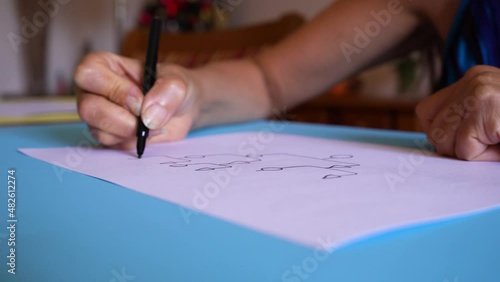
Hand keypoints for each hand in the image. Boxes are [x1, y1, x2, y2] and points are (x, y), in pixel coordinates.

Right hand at [74, 52, 199, 148]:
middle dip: (121, 118)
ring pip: (99, 131)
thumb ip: (167, 91)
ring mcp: (98, 115)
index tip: (140, 99)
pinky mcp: (107, 135)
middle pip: (88, 108)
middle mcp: (94, 90)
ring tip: (152, 124)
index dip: (115, 89)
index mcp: (104, 66)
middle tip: (145, 119)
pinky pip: (111, 145)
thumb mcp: (178, 81)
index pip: (89, 73)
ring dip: (130, 132)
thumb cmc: (173, 88)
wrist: (181, 111)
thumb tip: (149, 116)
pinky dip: (132, 142)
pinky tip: (147, 133)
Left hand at [416, 65, 499, 160]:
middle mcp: (473, 82)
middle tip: (485, 144)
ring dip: (470, 152)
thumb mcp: (493, 108)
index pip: (426, 111)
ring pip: (445, 141)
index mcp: (474, 78)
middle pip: (433, 129)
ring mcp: (478, 96)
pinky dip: (484, 156)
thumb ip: (465, 116)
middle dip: (454, 146)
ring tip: (495, 142)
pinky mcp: (487, 114)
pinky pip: (466, 150)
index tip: (464, 139)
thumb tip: (436, 139)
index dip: (440, 133)